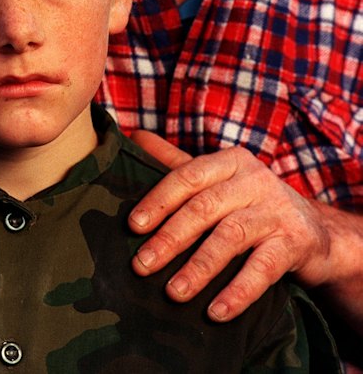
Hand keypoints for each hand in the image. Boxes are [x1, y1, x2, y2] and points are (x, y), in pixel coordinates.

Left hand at [128, 131, 340, 321]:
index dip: (159, 201)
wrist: (316, 230)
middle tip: (142, 264)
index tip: (133, 226)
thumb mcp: (218, 179)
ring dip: (199, 267)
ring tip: (174, 292)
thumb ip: (177, 162)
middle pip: (205, 207)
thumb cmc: (251, 203)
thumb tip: (135, 137)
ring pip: (230, 237)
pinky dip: (238, 291)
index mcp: (230, 161)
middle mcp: (254, 180)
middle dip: (171, 237)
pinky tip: (217, 312)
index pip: (188, 177)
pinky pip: (263, 269)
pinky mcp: (295, 242)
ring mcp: (276, 210)